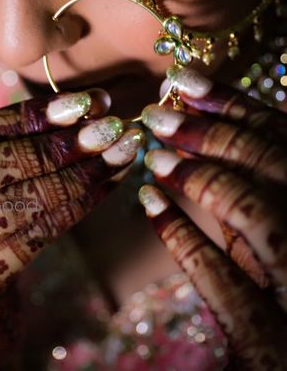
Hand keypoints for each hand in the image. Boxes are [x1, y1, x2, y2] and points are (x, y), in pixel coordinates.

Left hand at [139, 65, 286, 370]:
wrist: (283, 357)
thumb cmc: (278, 280)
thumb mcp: (274, 226)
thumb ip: (254, 186)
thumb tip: (202, 129)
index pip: (282, 137)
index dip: (232, 104)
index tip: (184, 79)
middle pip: (273, 165)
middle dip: (211, 132)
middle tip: (156, 111)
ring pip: (258, 214)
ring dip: (202, 176)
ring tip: (153, 156)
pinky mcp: (273, 342)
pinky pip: (225, 283)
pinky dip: (183, 237)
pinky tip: (149, 203)